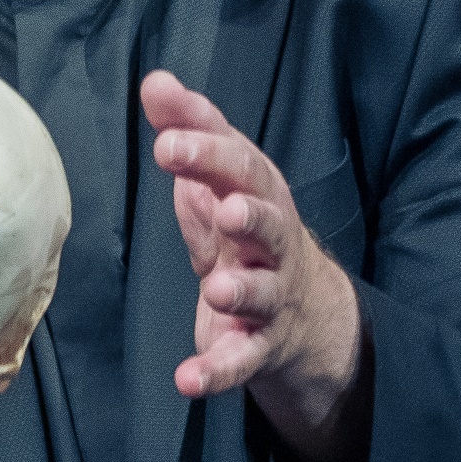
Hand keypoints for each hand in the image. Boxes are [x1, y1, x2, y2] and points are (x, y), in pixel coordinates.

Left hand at [142, 71, 369, 461]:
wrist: (304, 314)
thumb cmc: (248, 234)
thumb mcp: (222, 184)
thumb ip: (192, 134)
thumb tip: (156, 81)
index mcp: (258, 198)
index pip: (239, 167)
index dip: (207, 152)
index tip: (167, 139)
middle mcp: (271, 245)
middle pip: (265, 223)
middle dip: (247, 213)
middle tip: (224, 206)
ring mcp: (269, 297)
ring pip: (261, 293)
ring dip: (241, 290)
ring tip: (217, 290)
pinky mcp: (257, 347)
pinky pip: (240, 361)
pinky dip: (215, 372)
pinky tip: (187, 380)